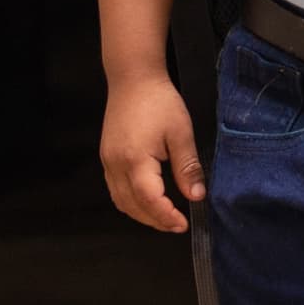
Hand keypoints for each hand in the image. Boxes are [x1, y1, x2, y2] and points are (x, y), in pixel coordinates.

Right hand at [98, 71, 203, 231]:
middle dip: (155, 220)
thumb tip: (196, 196)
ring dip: (141, 214)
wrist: (133, 79)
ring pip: (120, 201)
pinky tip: (147, 201)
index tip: (183, 224)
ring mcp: (108, 162)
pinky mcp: (107, 157)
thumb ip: (187, 167)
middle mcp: (116, 164)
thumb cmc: (159, 101)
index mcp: (135, 160)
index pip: (150, 200)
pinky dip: (131, 202)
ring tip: (164, 217)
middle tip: (177, 225)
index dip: (166, 216)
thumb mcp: (181, 133)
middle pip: (132, 206)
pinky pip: (115, 189)